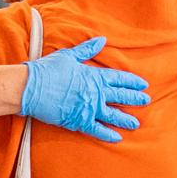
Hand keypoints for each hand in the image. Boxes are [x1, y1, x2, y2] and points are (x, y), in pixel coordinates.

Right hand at [19, 37, 150, 141]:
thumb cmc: (47, 69)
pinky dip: (107, 134)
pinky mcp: (78, 120)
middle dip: (135, 99)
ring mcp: (88, 108)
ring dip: (126, 119)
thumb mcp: (68, 56)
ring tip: (136, 123)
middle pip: (120, 96)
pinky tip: (117, 138)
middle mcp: (95, 92)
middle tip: (146, 101)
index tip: (143, 85)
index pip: (118, 78)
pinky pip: (97, 129)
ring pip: (113, 115)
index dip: (132, 82)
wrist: (30, 87)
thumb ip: (87, 49)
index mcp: (93, 75)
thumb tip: (101, 39)